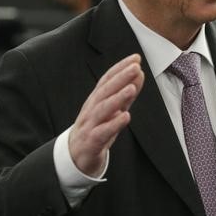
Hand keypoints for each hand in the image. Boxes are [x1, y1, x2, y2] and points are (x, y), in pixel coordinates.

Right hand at [68, 54, 143, 176]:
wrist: (75, 157)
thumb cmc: (96, 129)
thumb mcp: (112, 110)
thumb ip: (126, 94)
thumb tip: (139, 74)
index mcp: (96, 100)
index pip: (107, 80)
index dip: (120, 68)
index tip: (136, 58)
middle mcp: (91, 109)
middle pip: (105, 91)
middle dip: (120, 77)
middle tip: (135, 66)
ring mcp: (90, 125)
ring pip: (102, 109)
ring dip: (117, 98)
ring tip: (131, 88)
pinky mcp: (91, 142)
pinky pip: (102, 132)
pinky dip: (113, 124)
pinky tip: (126, 117)